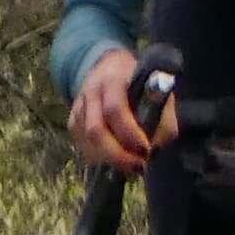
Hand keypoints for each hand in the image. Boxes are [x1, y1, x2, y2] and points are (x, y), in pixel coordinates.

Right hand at [70, 47, 171, 171]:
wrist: (107, 67)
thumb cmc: (137, 82)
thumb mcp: (154, 89)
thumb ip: (161, 113)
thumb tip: (159, 145)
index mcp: (112, 80)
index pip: (115, 109)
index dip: (130, 133)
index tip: (146, 150)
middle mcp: (90, 94)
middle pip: (96, 130)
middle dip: (118, 155)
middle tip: (138, 166)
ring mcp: (78, 109)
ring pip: (89, 142)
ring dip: (111, 159)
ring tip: (132, 166)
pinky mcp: (73, 123)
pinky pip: (84, 147)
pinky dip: (102, 158)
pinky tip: (118, 160)